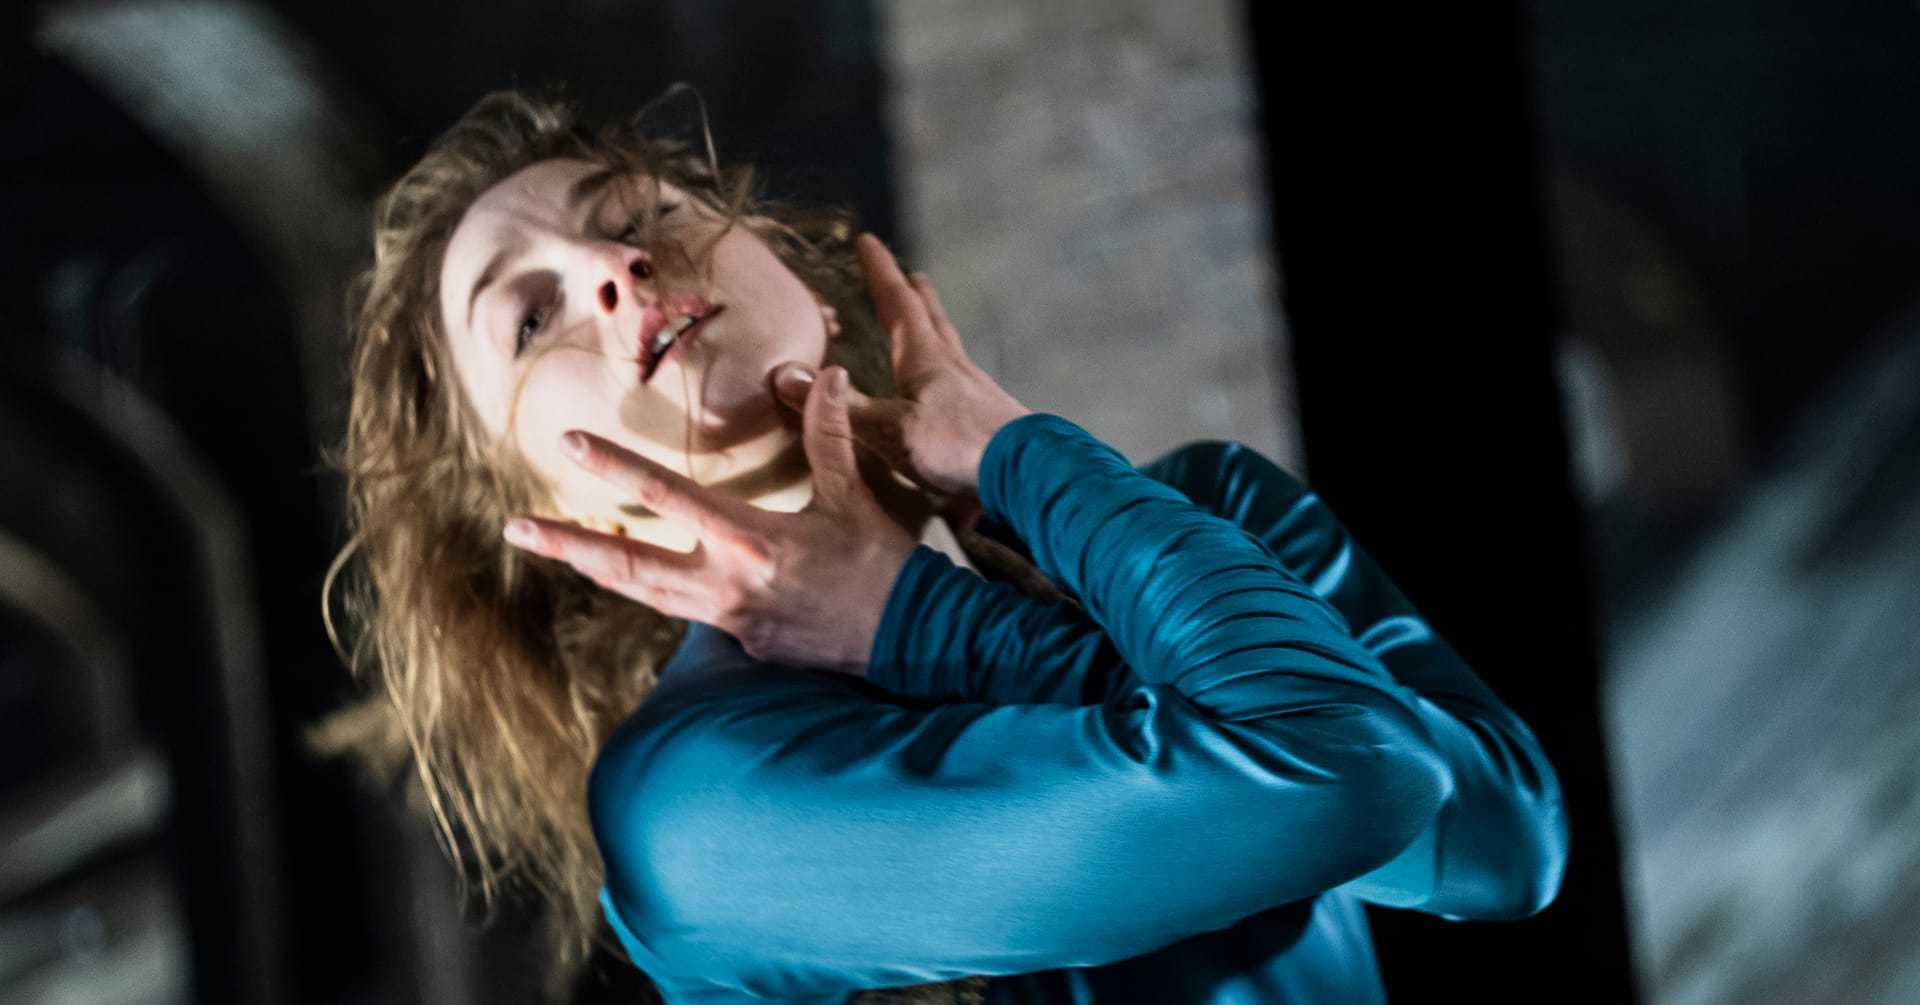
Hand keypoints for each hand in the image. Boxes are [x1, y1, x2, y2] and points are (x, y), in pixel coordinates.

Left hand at [502, 366, 916, 676]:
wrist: (916, 640)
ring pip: (645, 596)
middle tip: (516, 528)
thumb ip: (829, 435)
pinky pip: (691, 614)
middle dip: (567, 545)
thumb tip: (825, 373)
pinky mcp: (747, 645)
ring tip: (557, 549)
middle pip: (627, 566)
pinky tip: (644, 579)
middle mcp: (727, 585)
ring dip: (598, 570)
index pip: (667, 496)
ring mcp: (732, 621)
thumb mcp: (856, 496)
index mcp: (751, 540)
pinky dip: (660, 593)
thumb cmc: (888, 566)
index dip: (616, 465)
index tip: (570, 444)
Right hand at [770, 233, 1030, 504]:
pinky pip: (962, 386)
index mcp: (927, 361)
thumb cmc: (957, 448)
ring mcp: (978, 395)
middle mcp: (955, 369)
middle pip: (934, 322)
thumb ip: (840, 407)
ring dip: (936, 332)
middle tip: (913, 276)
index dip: (881, 273)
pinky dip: (948, 374)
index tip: (868, 241)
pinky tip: (948, 394)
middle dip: (918, 297)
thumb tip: (786, 377)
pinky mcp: (990, 422)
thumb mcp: (889, 430)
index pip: (899, 305)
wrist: (1028, 477)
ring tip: (930, 327)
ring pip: (951, 352)